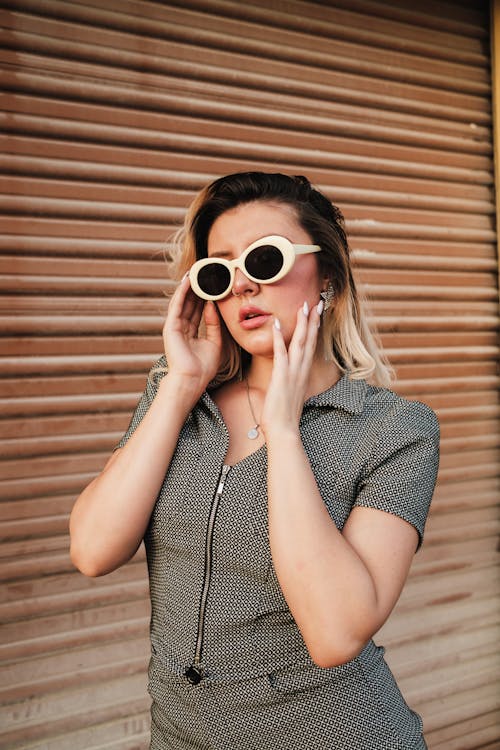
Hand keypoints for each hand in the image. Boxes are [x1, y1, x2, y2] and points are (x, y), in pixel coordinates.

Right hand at [162, 274, 222, 393]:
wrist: (192, 380)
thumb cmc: (203, 367)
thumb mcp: (215, 342)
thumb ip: (214, 324)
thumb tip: (212, 305)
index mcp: (191, 334)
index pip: (198, 311)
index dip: (204, 298)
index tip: (212, 285)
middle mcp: (181, 329)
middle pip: (190, 304)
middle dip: (197, 289)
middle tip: (204, 273)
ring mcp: (175, 327)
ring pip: (183, 302)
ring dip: (189, 287)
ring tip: (196, 271)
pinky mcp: (171, 327)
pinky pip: (177, 305)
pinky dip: (182, 292)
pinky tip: (188, 281)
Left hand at [260, 301, 321, 438]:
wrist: (284, 431)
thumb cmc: (284, 416)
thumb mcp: (290, 395)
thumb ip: (291, 383)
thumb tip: (290, 380)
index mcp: (303, 373)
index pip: (311, 346)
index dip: (314, 328)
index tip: (317, 313)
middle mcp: (301, 370)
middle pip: (310, 339)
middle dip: (313, 319)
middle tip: (317, 301)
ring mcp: (293, 372)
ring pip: (300, 342)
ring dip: (302, 323)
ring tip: (303, 305)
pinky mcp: (282, 376)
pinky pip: (281, 353)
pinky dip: (280, 337)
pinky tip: (278, 324)